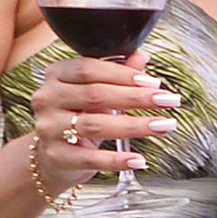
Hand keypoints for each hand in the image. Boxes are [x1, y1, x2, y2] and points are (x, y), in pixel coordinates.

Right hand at [26, 52, 180, 194]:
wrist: (53, 155)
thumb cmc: (79, 116)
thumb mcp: (95, 91)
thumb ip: (117, 73)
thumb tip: (141, 57)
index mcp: (56, 75)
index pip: (89, 69)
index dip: (123, 74)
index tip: (154, 83)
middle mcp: (47, 99)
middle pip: (95, 95)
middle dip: (137, 98)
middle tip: (169, 100)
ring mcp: (49, 129)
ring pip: (95, 125)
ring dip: (134, 125)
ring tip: (164, 125)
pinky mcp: (57, 157)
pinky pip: (91, 158)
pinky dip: (117, 160)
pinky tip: (140, 160)